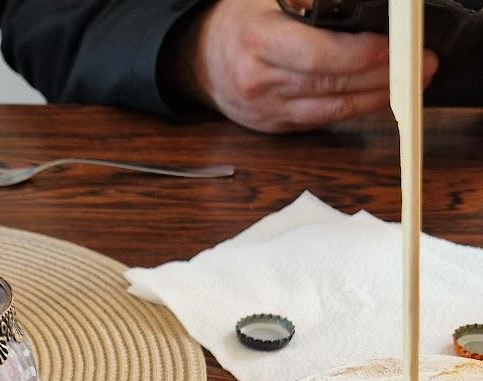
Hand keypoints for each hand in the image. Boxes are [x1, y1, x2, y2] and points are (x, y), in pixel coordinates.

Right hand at [171, 0, 437, 132]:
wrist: (202, 59)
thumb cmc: (241, 18)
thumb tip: (356, 3)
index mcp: (256, 41)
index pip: (316, 56)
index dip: (359, 55)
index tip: (393, 47)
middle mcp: (258, 82)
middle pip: (329, 85)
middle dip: (381, 77)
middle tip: (421, 65)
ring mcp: (266, 110)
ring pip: (330, 109)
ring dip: (375, 97)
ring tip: (411, 83)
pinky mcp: (274, 126)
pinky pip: (321, 120)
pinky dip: (354, 108)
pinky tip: (380, 96)